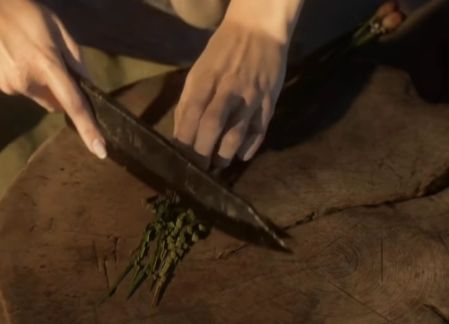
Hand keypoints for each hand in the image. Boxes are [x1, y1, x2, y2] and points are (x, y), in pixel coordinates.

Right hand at [0, 0, 105, 157]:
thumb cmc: (18, 8)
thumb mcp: (54, 25)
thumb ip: (74, 57)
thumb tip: (88, 84)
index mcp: (46, 64)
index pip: (73, 104)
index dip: (89, 129)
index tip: (100, 150)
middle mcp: (25, 82)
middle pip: (52, 101)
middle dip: (55, 90)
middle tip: (43, 58)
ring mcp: (6, 86)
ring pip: (31, 94)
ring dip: (32, 80)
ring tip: (17, 50)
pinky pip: (12, 88)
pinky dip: (14, 76)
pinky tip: (3, 53)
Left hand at [173, 12, 289, 167]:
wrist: (258, 30)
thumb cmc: (221, 53)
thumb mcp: (198, 72)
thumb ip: (188, 102)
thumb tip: (180, 134)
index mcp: (205, 81)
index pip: (191, 116)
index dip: (184, 141)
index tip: (180, 159)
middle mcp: (228, 90)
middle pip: (212, 127)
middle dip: (202, 152)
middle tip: (199, 168)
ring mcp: (251, 96)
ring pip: (236, 133)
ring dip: (225, 154)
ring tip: (219, 163)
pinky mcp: (269, 101)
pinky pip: (260, 129)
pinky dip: (250, 146)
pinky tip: (242, 155)